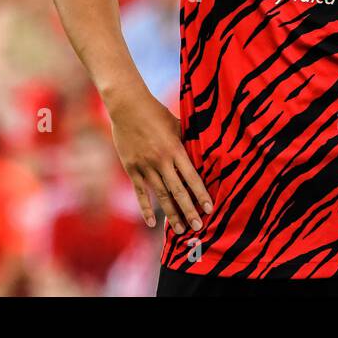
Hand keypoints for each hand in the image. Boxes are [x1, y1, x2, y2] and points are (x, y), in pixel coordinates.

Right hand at [105, 86, 212, 235]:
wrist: (127, 107)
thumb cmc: (156, 113)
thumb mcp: (178, 124)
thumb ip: (188, 140)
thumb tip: (205, 151)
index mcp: (175, 149)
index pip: (192, 177)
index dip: (201, 194)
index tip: (210, 208)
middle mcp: (161, 161)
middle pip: (178, 191)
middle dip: (189, 211)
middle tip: (198, 228)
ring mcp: (145, 166)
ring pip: (161, 195)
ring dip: (171, 214)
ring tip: (180, 230)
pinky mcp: (132, 169)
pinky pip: (141, 193)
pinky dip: (146, 208)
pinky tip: (152, 222)